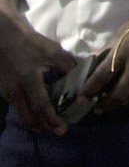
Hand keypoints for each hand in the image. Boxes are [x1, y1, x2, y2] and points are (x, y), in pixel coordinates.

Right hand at [0, 14, 75, 134]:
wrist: (2, 35)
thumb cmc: (28, 41)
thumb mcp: (51, 50)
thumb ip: (67, 65)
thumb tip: (82, 78)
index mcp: (29, 80)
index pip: (41, 107)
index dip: (52, 120)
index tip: (63, 128)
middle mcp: (16, 91)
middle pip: (29, 119)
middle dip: (44, 128)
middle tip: (58, 131)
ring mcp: (8, 92)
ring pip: (22, 115)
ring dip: (36, 122)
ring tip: (49, 123)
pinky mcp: (5, 91)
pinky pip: (18, 107)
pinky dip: (28, 112)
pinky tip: (37, 109)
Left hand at [88, 5, 128, 108]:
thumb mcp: (124, 29)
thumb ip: (111, 47)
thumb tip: (97, 62)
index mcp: (122, 50)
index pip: (101, 75)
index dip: (90, 90)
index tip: (82, 99)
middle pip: (119, 94)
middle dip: (108, 105)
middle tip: (101, 108)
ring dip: (128, 100)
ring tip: (123, 99)